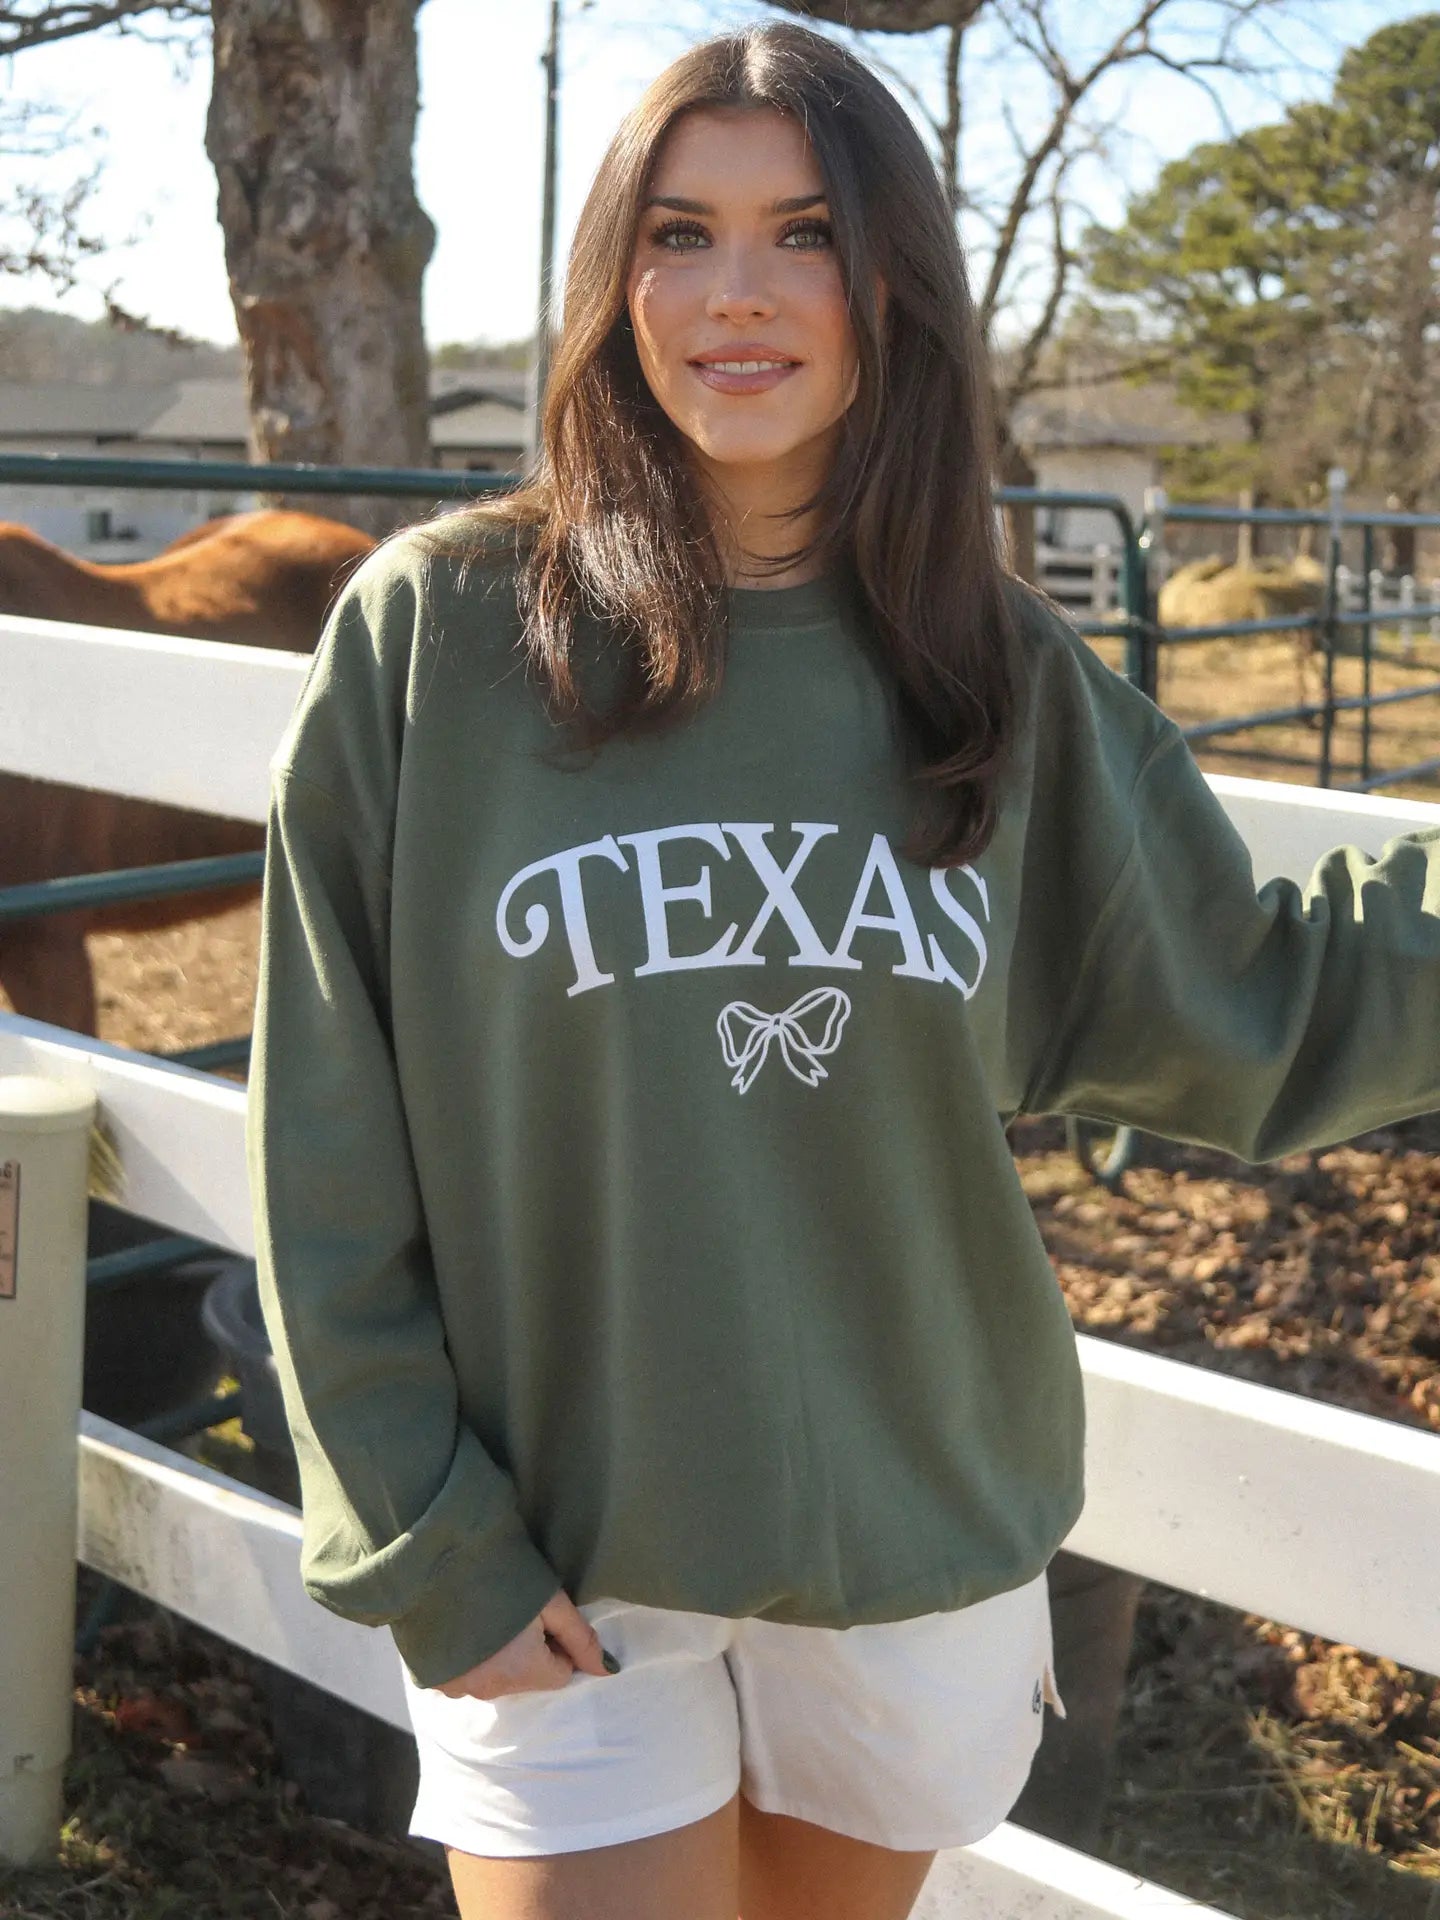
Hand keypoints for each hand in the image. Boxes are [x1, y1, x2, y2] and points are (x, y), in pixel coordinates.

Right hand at [430, 1588, 616, 1699]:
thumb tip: (609, 1672)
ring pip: (496, 1679)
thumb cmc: (504, 1574)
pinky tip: (464, 1627)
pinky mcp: (434, 1680)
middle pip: (527, 1679)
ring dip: (498, 1657)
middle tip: (515, 1612)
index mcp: (522, 1673)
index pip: (560, 1674)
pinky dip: (470, 1660)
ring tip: (488, 1616)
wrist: (436, 1558)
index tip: (542, 1616)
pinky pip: (465, 1678)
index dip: (557, 1643)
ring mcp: (458, 1688)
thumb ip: (582, 1639)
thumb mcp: (551, 1601)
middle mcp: (490, 1690)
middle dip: (528, 1653)